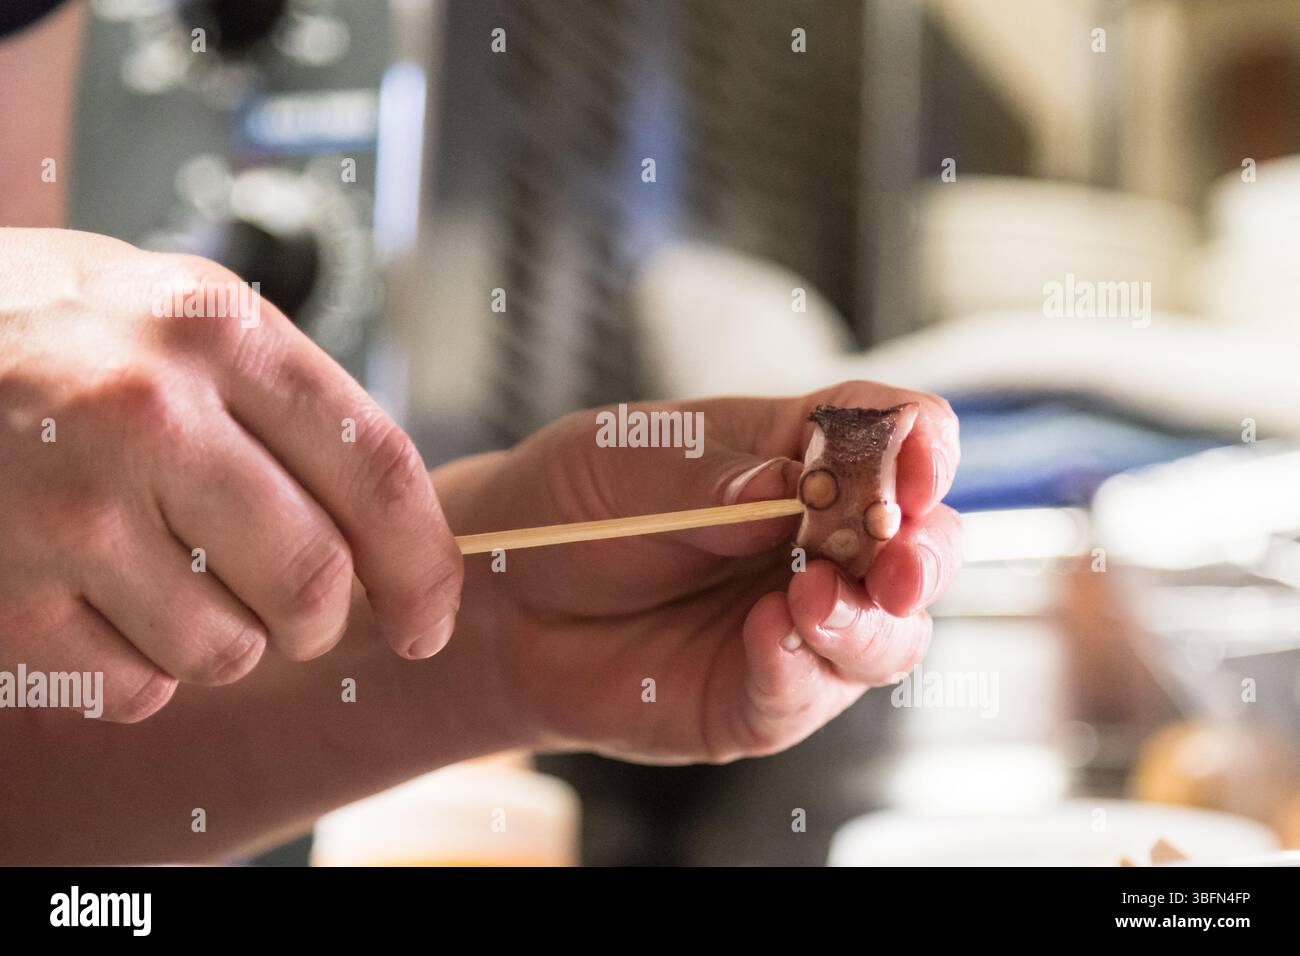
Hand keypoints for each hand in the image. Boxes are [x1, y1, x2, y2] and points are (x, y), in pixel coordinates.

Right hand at [0, 228, 461, 721]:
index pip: (378, 471)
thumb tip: (394, 531)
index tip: (427, 619)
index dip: (423, 565)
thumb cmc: (55, 331)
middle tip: (298, 614)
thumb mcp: (183, 314)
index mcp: (219, 334)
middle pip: (312, 580)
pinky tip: (105, 607)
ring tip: (174, 583)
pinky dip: (140, 673)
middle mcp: (149, 414)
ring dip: (225, 643)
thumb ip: (289, 406)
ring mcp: (68, 506)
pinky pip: (134, 689)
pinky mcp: (5, 591)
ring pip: (226, 650)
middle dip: (321, 621)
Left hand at [442, 382, 960, 763]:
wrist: (500, 603)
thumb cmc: (567, 508)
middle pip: (923, 543)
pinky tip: (763, 637)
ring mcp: (797, 622)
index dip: (922, 443)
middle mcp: (815, 540)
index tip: (919, 463)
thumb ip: (707, 479)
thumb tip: (786, 490)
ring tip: (806, 598)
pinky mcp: (764, 695)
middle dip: (925, 553)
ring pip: (891, 633)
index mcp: (794, 454)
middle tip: (896, 561)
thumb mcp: (622, 462)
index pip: (890, 433)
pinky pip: (810, 692)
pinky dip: (798, 669)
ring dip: (868, 621)